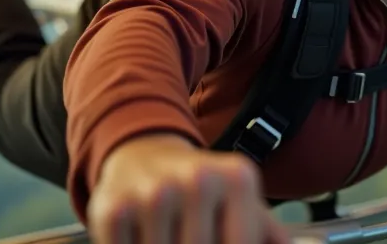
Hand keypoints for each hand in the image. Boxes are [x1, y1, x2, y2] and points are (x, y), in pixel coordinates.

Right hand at [87, 133, 288, 243]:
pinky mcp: (114, 208)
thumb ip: (271, 234)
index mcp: (238, 178)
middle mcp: (198, 180)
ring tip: (170, 237)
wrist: (142, 152)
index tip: (218, 242)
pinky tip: (144, 237)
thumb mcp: (243, 202)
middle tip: (189, 238)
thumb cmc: (202, 189)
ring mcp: (155, 194)